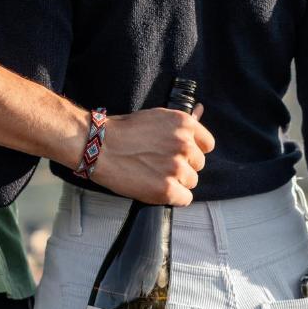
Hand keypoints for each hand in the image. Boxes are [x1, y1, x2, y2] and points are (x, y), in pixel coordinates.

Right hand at [89, 105, 214, 205]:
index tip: (178, 154)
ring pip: (191, 182)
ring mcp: (177, 168)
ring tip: (153, 175)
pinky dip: (172, 197)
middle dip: (182, 166)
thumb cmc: (123, 131)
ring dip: (176, 182)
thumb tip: (201, 109)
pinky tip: (156, 188)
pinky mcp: (167, 189)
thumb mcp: (156, 117)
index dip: (192, 151)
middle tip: (159, 164)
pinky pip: (184, 199)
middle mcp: (185, 145)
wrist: (100, 147)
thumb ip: (180, 122)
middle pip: (198, 165)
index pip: (207, 145)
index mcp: (184, 124)